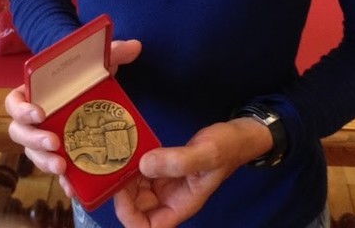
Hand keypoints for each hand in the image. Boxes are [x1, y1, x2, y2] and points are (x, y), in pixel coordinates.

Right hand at [5, 38, 142, 198]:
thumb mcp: (99, 63)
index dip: (21, 109)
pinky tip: (72, 186)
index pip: (14, 102)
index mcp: (36, 93)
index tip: (40, 113)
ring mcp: (44, 138)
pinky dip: (61, 180)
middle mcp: (34, 118)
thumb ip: (113, 52)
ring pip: (33, 154)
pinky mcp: (58, 154)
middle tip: (55, 143)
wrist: (95, 94)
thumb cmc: (87, 76)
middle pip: (19, 133)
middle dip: (34, 140)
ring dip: (44, 162)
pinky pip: (53, 169)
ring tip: (62, 167)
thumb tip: (135, 46)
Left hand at [113, 117, 271, 227]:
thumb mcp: (206, 154)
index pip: (148, 227)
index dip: (129, 216)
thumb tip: (144, 164)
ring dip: (126, 177)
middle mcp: (171, 199)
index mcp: (182, 205)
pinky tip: (130, 148)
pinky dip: (134, 164)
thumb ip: (177, 161)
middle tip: (116, 167)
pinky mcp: (166, 168)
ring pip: (137, 191)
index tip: (122, 191)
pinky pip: (144, 172)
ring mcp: (168, 183)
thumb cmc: (226, 148)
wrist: (238, 136)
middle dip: (124, 194)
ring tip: (120, 156)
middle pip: (138, 210)